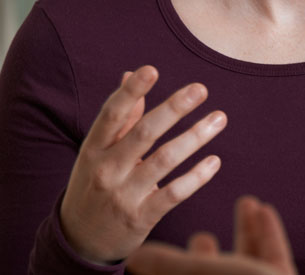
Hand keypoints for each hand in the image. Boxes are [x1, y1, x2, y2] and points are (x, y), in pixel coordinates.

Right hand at [60, 65, 227, 263]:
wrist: (79, 239)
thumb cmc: (95, 182)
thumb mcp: (98, 151)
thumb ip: (120, 116)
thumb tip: (130, 73)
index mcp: (94, 148)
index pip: (111, 115)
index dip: (130, 91)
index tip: (151, 69)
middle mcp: (107, 169)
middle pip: (143, 133)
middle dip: (173, 109)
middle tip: (200, 89)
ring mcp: (124, 194)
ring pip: (165, 160)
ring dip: (195, 136)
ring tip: (219, 117)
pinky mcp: (141, 217)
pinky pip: (174, 193)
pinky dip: (196, 176)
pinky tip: (215, 160)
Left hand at [126, 196, 296, 274]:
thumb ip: (166, 265)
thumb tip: (136, 257)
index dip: (166, 266)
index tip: (156, 248)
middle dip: (206, 254)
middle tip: (200, 236)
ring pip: (247, 262)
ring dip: (245, 230)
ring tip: (245, 202)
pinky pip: (273, 254)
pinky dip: (268, 231)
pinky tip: (264, 209)